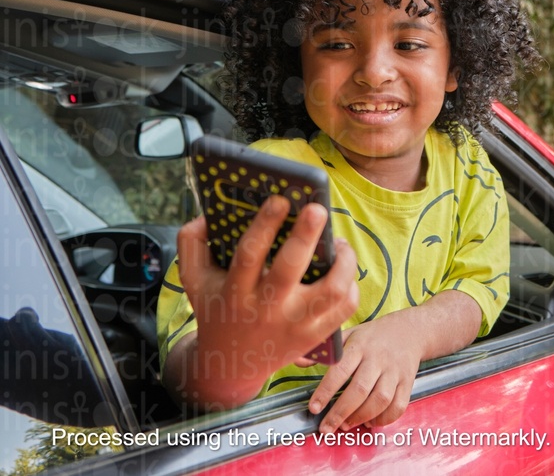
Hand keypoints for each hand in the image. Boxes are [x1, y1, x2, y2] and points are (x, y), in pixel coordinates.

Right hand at [167, 196, 358, 407]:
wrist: (231, 365)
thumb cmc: (217, 309)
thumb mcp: (194, 279)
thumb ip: (191, 243)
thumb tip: (209, 214)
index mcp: (236, 290)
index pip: (250, 253)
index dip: (265, 224)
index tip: (280, 199)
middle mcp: (266, 308)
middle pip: (291, 268)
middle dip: (306, 235)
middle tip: (317, 209)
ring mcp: (295, 324)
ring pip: (332, 290)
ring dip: (343, 261)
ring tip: (338, 242)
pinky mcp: (315, 335)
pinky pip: (345, 308)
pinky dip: (351, 285)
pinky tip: (342, 269)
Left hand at [309, 315, 422, 431]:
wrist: (410, 330)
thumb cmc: (374, 336)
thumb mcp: (349, 334)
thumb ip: (326, 349)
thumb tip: (299, 361)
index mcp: (360, 345)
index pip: (340, 370)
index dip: (326, 391)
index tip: (314, 408)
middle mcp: (378, 358)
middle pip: (360, 389)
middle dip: (341, 412)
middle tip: (326, 427)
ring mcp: (394, 371)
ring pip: (380, 399)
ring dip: (361, 417)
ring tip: (346, 425)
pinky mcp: (407, 382)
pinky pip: (399, 405)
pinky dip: (384, 419)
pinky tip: (371, 422)